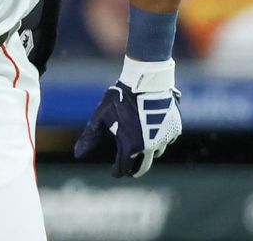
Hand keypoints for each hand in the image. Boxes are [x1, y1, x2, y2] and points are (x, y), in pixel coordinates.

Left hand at [74, 57, 180, 177]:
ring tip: (139, 146)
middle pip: (142, 168)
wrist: (146, 81)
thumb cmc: (120, 98)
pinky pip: (167, 140)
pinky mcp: (174, 129)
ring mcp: (164, 138)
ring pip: (156, 153)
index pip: (123, 169)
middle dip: (134, 170)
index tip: (114, 171)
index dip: (117, 171)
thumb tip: (77, 155)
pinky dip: (160, 139)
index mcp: (130, 146)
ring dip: (147, 153)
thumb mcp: (101, 117)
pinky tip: (153, 131)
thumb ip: (90, 137)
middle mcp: (149, 147)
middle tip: (128, 169)